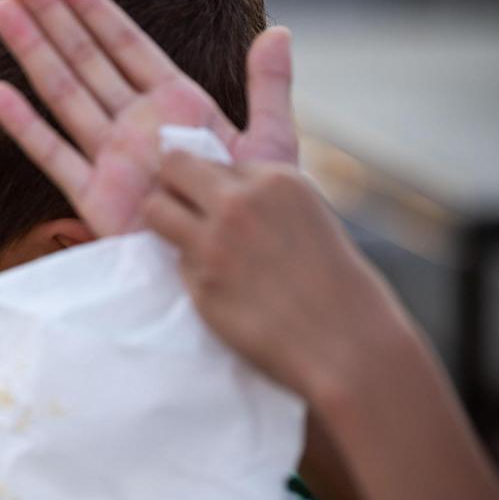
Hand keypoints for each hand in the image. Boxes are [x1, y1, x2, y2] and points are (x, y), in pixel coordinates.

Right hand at [0, 0, 296, 235]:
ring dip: (33, 51)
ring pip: (63, 91)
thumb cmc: (250, 212)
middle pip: (85, 57)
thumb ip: (268, 87)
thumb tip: (281, 33)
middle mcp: (135, 123)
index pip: (127, 43)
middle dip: (54, 17)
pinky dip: (24, 125)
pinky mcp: (94, 196)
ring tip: (2, 11)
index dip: (95, 8)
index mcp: (175, 104)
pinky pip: (52, 153)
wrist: (234, 268)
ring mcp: (110, 157)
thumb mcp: (268, 143)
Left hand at [146, 154, 407, 402]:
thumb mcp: (305, 213)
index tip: (217, 205)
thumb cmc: (329, 279)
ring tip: (180, 240)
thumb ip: (260, 197)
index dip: (211, 185)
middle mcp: (240, 202)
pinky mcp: (201, 282)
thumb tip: (213, 189)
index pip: (213, 161)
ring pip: (155, 208)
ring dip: (162, 221)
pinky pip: (173, 261)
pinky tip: (217, 285)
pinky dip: (188, 269)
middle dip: (171, 185)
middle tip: (179, 210)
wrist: (343, 338)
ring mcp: (216, 241)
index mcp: (274, 179)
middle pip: (173, 166)